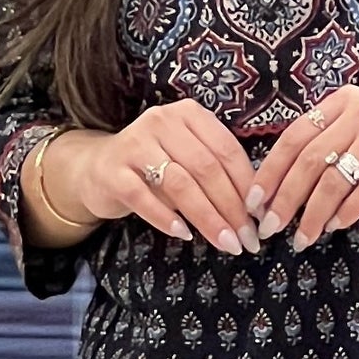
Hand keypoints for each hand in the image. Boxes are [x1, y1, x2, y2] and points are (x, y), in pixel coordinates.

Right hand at [47, 102, 263, 254]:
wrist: (98, 168)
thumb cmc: (155, 167)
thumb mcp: (188, 160)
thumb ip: (217, 174)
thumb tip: (255, 211)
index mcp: (188, 114)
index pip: (227, 151)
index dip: (248, 187)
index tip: (260, 218)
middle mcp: (162, 121)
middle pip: (207, 168)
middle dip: (231, 208)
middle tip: (246, 240)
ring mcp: (134, 144)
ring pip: (180, 184)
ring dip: (207, 217)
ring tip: (225, 243)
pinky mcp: (113, 171)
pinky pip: (143, 197)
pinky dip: (166, 218)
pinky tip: (184, 234)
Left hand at [254, 84, 358, 246]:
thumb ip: (328, 144)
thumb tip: (280, 185)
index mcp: (344, 102)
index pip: (293, 137)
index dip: (269, 171)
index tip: (254, 200)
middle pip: (309, 161)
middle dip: (284, 199)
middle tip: (270, 226)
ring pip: (334, 180)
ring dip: (313, 214)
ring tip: (302, 237)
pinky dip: (347, 213)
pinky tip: (336, 226)